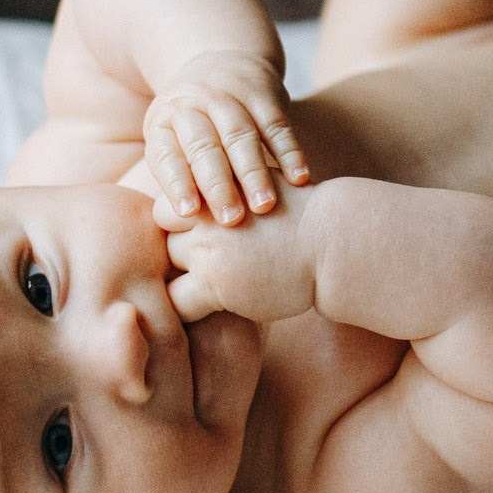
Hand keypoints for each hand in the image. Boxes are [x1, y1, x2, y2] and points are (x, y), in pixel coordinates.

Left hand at [143, 51, 308, 226]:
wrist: (225, 61)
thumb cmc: (196, 127)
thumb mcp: (174, 141)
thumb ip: (176, 178)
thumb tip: (177, 232)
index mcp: (164, 122)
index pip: (168, 155)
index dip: (178, 183)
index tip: (189, 215)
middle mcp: (194, 104)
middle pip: (204, 146)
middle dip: (218, 184)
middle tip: (231, 221)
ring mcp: (229, 95)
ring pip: (242, 136)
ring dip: (254, 172)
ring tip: (265, 207)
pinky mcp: (263, 92)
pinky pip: (277, 124)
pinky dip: (289, 152)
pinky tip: (299, 179)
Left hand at [166, 201, 317, 324]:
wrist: (331, 242)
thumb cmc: (300, 214)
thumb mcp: (258, 183)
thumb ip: (226, 187)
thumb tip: (203, 191)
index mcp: (212, 187)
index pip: (164, 208)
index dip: (177, 227)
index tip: (195, 241)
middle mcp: (204, 215)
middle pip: (161, 236)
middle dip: (177, 250)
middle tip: (200, 266)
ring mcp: (207, 249)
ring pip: (165, 269)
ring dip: (182, 279)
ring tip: (205, 288)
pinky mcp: (216, 284)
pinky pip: (177, 303)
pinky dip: (185, 309)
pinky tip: (209, 307)